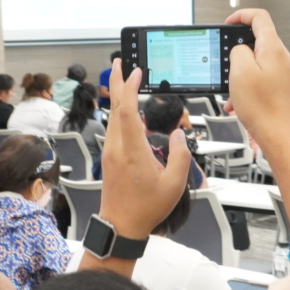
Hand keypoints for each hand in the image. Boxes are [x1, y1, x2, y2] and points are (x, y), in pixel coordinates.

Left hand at [95, 60, 189, 240]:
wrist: (121, 226)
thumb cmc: (145, 209)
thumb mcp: (174, 184)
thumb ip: (180, 155)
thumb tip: (177, 134)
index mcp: (132, 151)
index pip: (127, 110)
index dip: (129, 87)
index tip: (135, 71)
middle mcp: (117, 148)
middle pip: (115, 108)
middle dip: (117, 82)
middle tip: (120, 63)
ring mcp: (110, 152)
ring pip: (112, 117)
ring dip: (116, 96)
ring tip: (122, 80)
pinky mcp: (109, 158)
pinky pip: (113, 128)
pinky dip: (118, 112)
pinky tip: (124, 109)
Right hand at [224, 9, 289, 146]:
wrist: (276, 133)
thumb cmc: (262, 107)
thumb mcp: (240, 71)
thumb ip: (238, 50)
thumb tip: (239, 49)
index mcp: (273, 49)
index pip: (259, 17)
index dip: (241, 16)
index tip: (228, 23)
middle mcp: (280, 57)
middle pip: (257, 39)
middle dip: (236, 49)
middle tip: (225, 61)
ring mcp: (281, 71)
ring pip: (255, 61)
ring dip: (238, 71)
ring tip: (231, 87)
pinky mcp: (278, 85)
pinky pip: (258, 76)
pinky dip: (245, 84)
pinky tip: (236, 101)